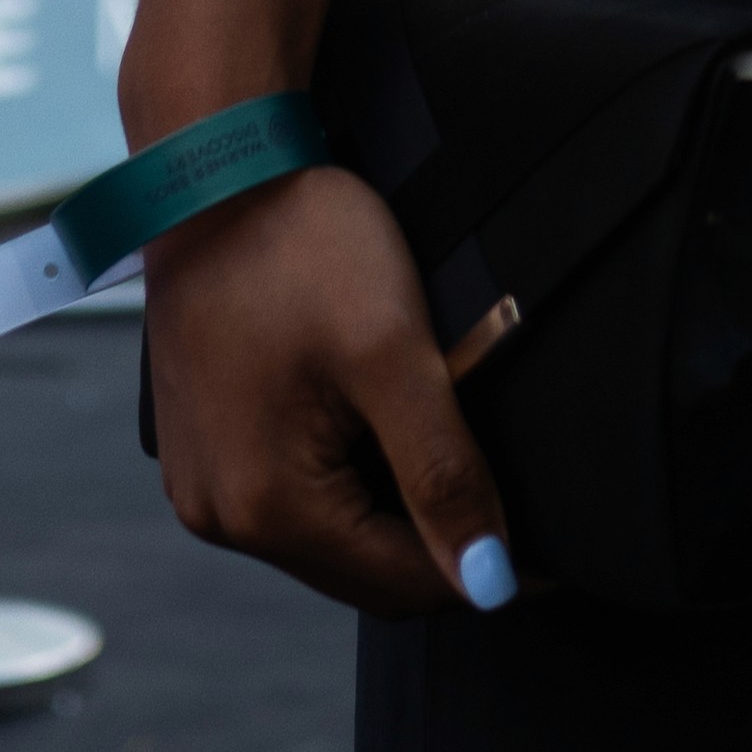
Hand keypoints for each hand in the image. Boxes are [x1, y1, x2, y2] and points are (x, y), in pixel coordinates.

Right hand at [140, 161, 516, 622]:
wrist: (214, 169)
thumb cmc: (299, 245)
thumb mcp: (392, 353)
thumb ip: (443, 473)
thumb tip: (490, 581)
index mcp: (265, 507)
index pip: (403, 583)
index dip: (485, 569)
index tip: (548, 553)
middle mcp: (221, 515)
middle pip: (363, 568)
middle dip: (436, 540)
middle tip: (500, 481)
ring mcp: (203, 482)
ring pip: (330, 533)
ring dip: (392, 503)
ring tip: (439, 436)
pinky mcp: (203, 445)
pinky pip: (292, 493)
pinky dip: (347, 474)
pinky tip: (375, 417)